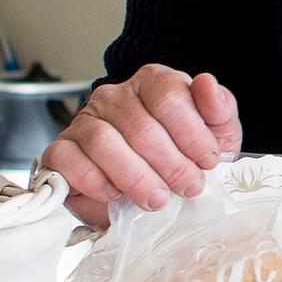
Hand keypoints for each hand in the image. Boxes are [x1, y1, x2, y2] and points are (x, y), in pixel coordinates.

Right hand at [45, 65, 241, 225]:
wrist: (154, 191)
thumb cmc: (184, 158)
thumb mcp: (216, 134)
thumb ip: (219, 108)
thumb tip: (207, 83)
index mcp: (153, 82)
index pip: (168, 98)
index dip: (192, 136)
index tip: (206, 161)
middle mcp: (115, 96)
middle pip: (140, 127)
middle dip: (171, 165)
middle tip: (187, 187)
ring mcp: (85, 120)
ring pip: (104, 143)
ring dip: (136, 178)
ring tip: (156, 198)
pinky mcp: (62, 148)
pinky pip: (70, 160)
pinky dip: (95, 182)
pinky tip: (115, 195)